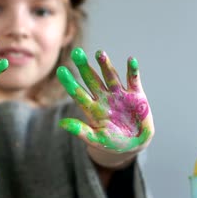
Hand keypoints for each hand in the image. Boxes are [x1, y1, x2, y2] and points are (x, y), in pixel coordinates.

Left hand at [57, 47, 154, 167]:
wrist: (135, 144)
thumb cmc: (113, 143)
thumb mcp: (96, 140)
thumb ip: (81, 131)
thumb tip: (61, 123)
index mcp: (92, 108)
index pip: (78, 93)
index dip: (69, 82)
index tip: (60, 70)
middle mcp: (104, 97)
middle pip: (92, 80)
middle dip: (85, 67)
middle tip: (77, 53)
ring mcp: (119, 95)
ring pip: (110, 76)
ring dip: (106, 65)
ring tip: (100, 53)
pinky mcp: (136, 95)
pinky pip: (133, 80)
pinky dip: (133, 71)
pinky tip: (131, 60)